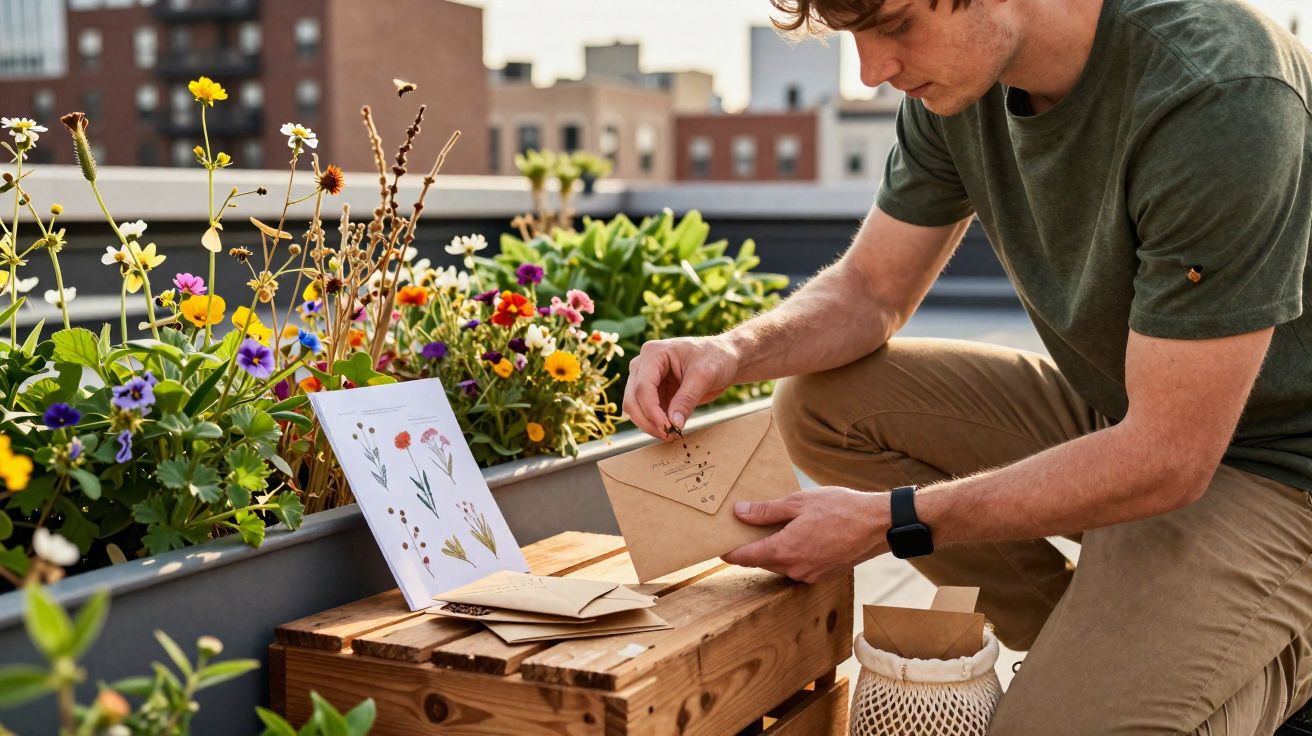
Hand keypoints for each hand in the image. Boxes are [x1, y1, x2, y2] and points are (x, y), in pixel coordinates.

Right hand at [622, 336, 739, 439]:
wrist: (725, 359)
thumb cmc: (716, 358)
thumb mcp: (704, 376)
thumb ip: (687, 399)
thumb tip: (674, 424)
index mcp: (653, 353)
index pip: (643, 387)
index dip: (651, 411)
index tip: (667, 428)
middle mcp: (643, 365)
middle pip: (632, 399)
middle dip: (647, 421)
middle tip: (668, 436)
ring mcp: (646, 379)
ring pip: (635, 408)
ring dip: (650, 425)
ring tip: (672, 435)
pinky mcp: (654, 393)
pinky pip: (647, 413)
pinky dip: (656, 424)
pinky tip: (672, 431)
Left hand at [721, 487, 890, 582]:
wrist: (878, 525)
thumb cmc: (841, 509)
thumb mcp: (799, 502)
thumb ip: (767, 511)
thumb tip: (740, 513)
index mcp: (785, 550)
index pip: (746, 556)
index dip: (730, 552)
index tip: (718, 546)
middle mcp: (794, 568)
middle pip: (761, 561)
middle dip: (750, 548)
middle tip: (743, 529)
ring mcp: (809, 574)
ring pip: (779, 564)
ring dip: (772, 550)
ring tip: (770, 529)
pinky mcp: (822, 575)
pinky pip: (796, 566)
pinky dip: (790, 554)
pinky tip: (794, 536)